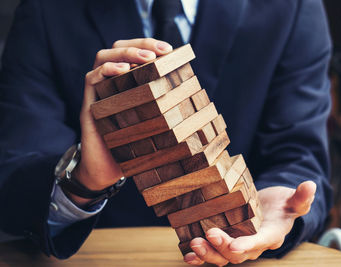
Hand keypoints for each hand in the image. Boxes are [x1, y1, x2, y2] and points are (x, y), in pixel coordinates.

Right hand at [68, 38, 172, 206]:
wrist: (107, 170)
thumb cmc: (134, 146)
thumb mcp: (152, 123)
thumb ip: (164, 108)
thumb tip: (198, 100)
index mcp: (127, 83)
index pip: (135, 53)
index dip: (150, 46)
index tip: (170, 50)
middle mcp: (111, 82)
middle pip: (118, 48)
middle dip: (140, 44)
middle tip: (161, 50)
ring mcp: (99, 91)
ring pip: (103, 56)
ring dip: (126, 52)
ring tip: (147, 58)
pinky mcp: (88, 104)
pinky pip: (92, 78)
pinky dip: (107, 70)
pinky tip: (123, 70)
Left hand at [183, 181, 316, 265]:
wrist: (272, 211)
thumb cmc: (283, 205)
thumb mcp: (294, 200)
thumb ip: (301, 197)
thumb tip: (310, 185)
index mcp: (271, 235)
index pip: (260, 242)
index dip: (247, 245)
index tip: (234, 245)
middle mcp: (254, 245)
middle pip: (237, 253)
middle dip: (222, 247)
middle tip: (209, 234)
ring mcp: (239, 245)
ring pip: (222, 257)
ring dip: (208, 253)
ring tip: (194, 244)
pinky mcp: (227, 242)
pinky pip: (214, 254)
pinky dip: (201, 257)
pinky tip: (188, 255)